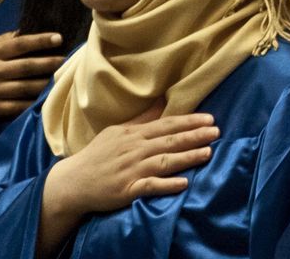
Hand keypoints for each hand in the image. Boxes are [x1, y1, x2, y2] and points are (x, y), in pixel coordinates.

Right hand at [0, 31, 64, 136]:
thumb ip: (0, 42)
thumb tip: (23, 31)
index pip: (20, 44)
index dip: (41, 40)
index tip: (59, 38)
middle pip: (28, 66)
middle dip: (51, 62)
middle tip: (69, 59)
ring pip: (27, 87)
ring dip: (47, 83)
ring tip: (63, 78)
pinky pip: (20, 106)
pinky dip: (34, 102)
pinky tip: (47, 98)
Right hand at [36, 104, 216, 256]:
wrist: (73, 181)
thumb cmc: (98, 155)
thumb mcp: (118, 131)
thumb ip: (142, 119)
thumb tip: (162, 100)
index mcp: (133, 134)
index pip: (166, 124)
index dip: (189, 121)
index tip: (209, 119)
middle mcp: (134, 149)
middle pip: (169, 140)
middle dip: (194, 136)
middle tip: (217, 131)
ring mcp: (131, 170)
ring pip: (164, 161)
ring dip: (187, 157)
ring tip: (208, 153)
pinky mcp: (127, 190)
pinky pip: (149, 186)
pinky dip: (166, 185)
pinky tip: (183, 183)